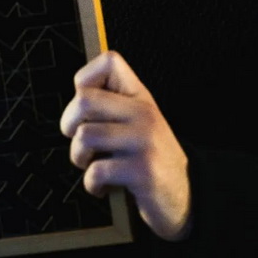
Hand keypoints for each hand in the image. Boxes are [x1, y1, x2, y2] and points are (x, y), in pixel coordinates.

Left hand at [59, 50, 191, 240]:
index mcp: (141, 98)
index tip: (86, 107)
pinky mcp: (142, 171)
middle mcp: (144, 114)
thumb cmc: (153, 159)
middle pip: (84, 100)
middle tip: (80, 141)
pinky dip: (92, 184)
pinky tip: (105, 187)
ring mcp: (144, 141)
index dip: (85, 80)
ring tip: (93, 165)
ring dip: (79, 158)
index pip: (110, 62)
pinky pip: (96, 171)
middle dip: (69, 125)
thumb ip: (114, 107)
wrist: (188, 195)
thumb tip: (76, 98)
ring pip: (84, 136)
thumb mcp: (140, 123)